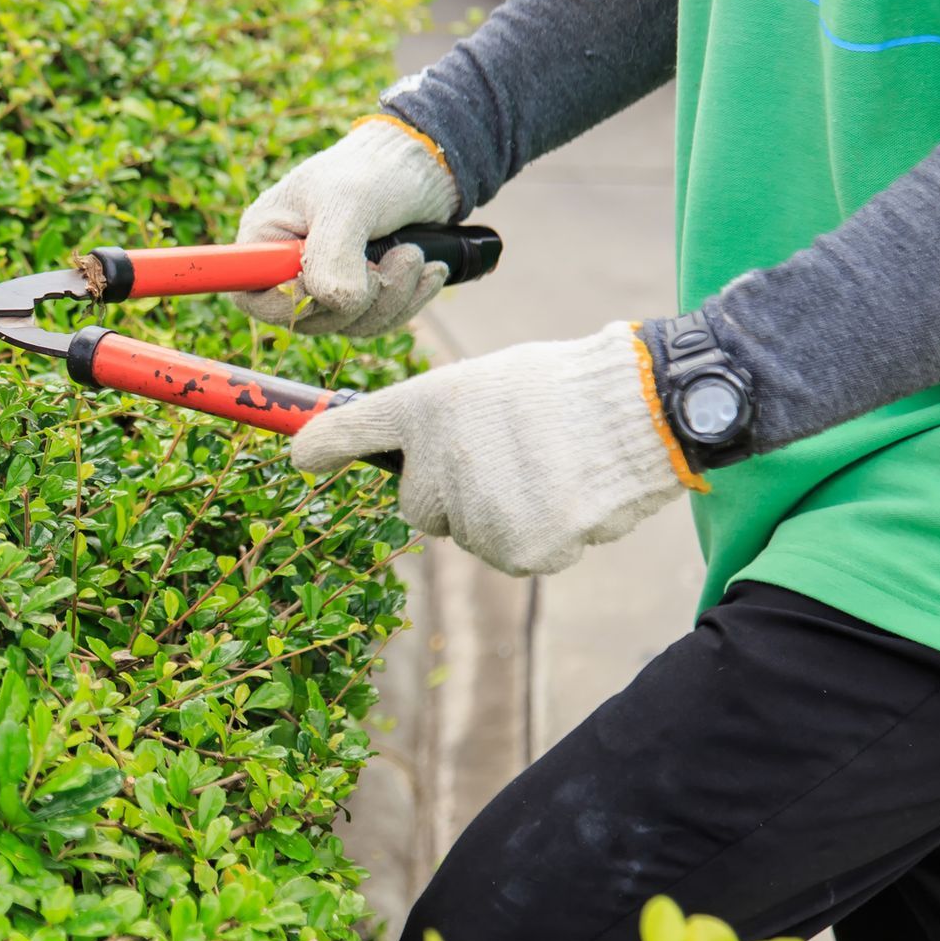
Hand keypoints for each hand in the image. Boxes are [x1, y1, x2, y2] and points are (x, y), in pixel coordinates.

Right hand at [233, 118, 461, 336]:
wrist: (420, 166)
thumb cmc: (373, 170)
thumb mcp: (349, 203)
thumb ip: (334, 255)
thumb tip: (337, 303)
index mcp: (265, 238)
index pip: (250, 295)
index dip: (289, 303)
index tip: (328, 284)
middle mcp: (286, 266)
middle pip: (308, 319)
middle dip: (364, 297)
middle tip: (402, 256)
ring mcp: (321, 283)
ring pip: (348, 323)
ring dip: (393, 297)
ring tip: (415, 255)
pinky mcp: (355, 292)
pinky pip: (374, 321)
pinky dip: (407, 300)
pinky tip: (429, 271)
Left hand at [289, 322, 703, 575]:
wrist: (640, 409)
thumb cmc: (561, 391)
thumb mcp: (479, 386)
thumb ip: (430, 424)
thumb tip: (392, 462)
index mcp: (426, 409)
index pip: (356, 429)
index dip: (322, 445)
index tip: (299, 457)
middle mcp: (438, 461)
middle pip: (419, 506)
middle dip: (453, 491)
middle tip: (506, 454)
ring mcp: (476, 510)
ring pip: (470, 534)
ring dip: (501, 514)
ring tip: (547, 467)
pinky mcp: (518, 549)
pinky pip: (513, 554)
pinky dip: (539, 534)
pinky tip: (567, 493)